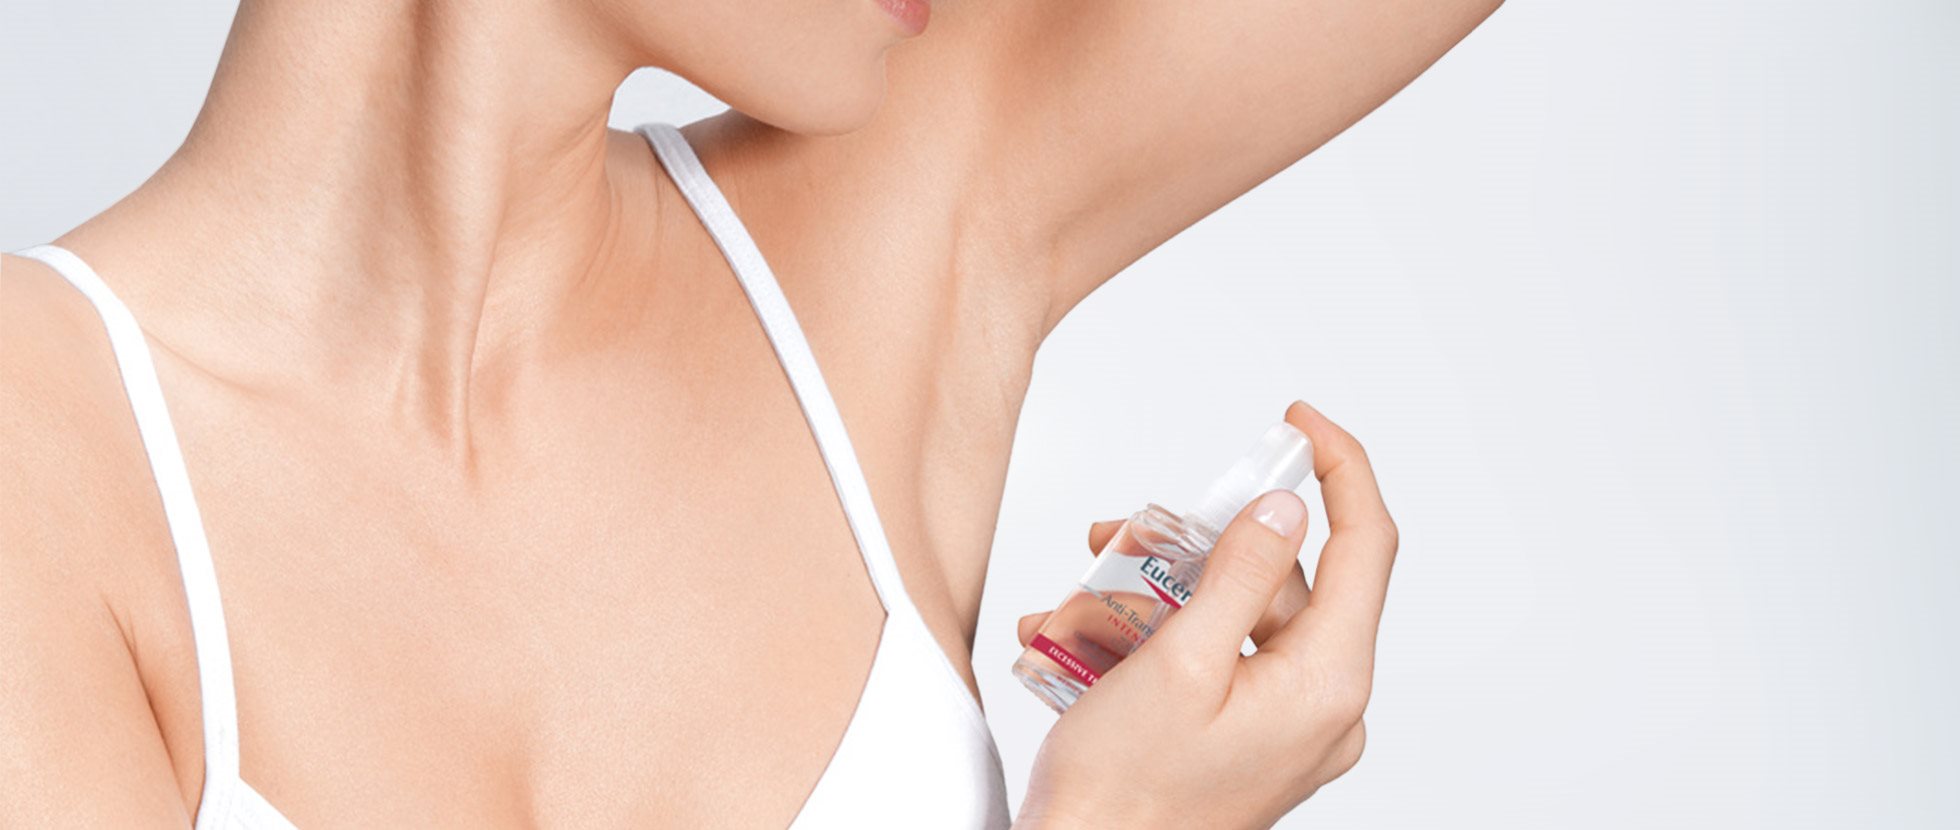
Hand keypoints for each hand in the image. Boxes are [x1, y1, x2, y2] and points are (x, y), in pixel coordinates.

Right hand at [1013, 401, 1397, 828]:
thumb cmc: (1125, 796)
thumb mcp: (1178, 662)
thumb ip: (1242, 575)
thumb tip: (1288, 508)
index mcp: (1327, 685)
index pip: (1365, 547)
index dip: (1341, 469)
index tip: (1299, 421)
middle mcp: (1323, 708)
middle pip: (1285, 581)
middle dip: (1201, 545)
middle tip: (1126, 532)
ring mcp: (1289, 729)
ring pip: (1242, 618)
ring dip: (1164, 590)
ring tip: (1081, 594)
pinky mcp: (1251, 741)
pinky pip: (1221, 661)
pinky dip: (1161, 636)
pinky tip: (1084, 637)